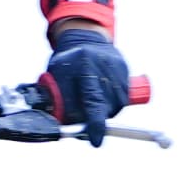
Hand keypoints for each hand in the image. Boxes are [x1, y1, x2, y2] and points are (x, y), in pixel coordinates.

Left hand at [40, 24, 127, 142]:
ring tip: (93, 100)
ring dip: (105, 111)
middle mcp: (105, 66)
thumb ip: (59, 101)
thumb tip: (62, 127)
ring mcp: (119, 69)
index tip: (96, 141)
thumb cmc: (67, 63)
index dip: (95, 124)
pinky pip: (122, 98)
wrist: (86, 39)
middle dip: (96, 117)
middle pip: (106, 106)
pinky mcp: (126, 71)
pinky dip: (112, 103)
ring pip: (116, 105)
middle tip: (85, 114)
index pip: (93, 101)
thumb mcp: (56, 77)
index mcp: (85, 66)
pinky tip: (103, 95)